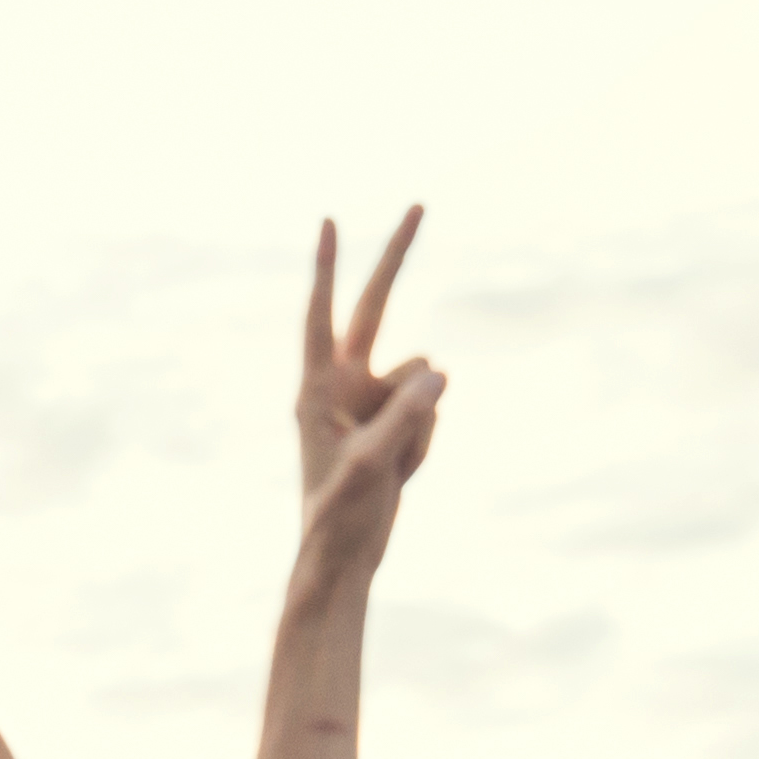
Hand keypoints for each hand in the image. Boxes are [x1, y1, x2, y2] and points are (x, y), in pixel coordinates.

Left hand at [291, 205, 443, 576]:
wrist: (346, 557)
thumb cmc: (340, 514)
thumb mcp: (373, 465)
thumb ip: (407, 415)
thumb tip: (441, 370)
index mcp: (318, 389)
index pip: (323, 315)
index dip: (328, 268)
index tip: (330, 221)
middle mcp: (345, 384)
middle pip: (376, 308)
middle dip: (396, 259)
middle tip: (420, 202)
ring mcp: (375, 401)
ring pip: (425, 379)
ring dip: (421, 422)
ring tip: (392, 466)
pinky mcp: (398, 421)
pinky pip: (433, 413)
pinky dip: (426, 444)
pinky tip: (402, 473)